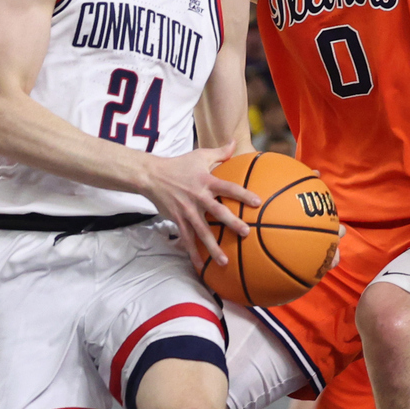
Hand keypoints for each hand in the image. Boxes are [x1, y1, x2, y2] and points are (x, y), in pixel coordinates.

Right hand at [145, 146, 257, 271]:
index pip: (228, 188)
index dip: (243, 194)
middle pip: (217, 212)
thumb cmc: (179, 165)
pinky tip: (201, 266)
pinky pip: (187, 239)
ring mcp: (187, 211)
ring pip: (202, 231)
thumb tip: (236, 142)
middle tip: (246, 233)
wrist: (152, 176)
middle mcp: (198, 197)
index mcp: (206, 181)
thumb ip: (220, 152)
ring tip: (225, 261)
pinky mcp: (178, 220)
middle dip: (232, 223)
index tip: (257, 202)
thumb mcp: (200, 155)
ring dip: (213, 247)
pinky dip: (193, 253)